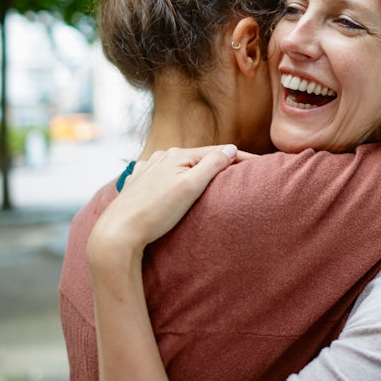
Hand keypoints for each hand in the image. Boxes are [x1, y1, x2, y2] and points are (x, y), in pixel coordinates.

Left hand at [88, 144, 238, 262]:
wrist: (118, 232)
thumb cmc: (155, 212)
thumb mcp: (190, 187)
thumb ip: (212, 165)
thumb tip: (230, 149)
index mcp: (177, 155)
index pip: (217, 153)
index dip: (239, 159)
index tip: (261, 165)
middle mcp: (161, 157)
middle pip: (199, 158)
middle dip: (219, 164)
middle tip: (240, 173)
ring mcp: (148, 170)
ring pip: (181, 166)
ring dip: (197, 171)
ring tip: (211, 180)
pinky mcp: (138, 185)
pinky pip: (164, 176)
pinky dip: (177, 178)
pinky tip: (176, 183)